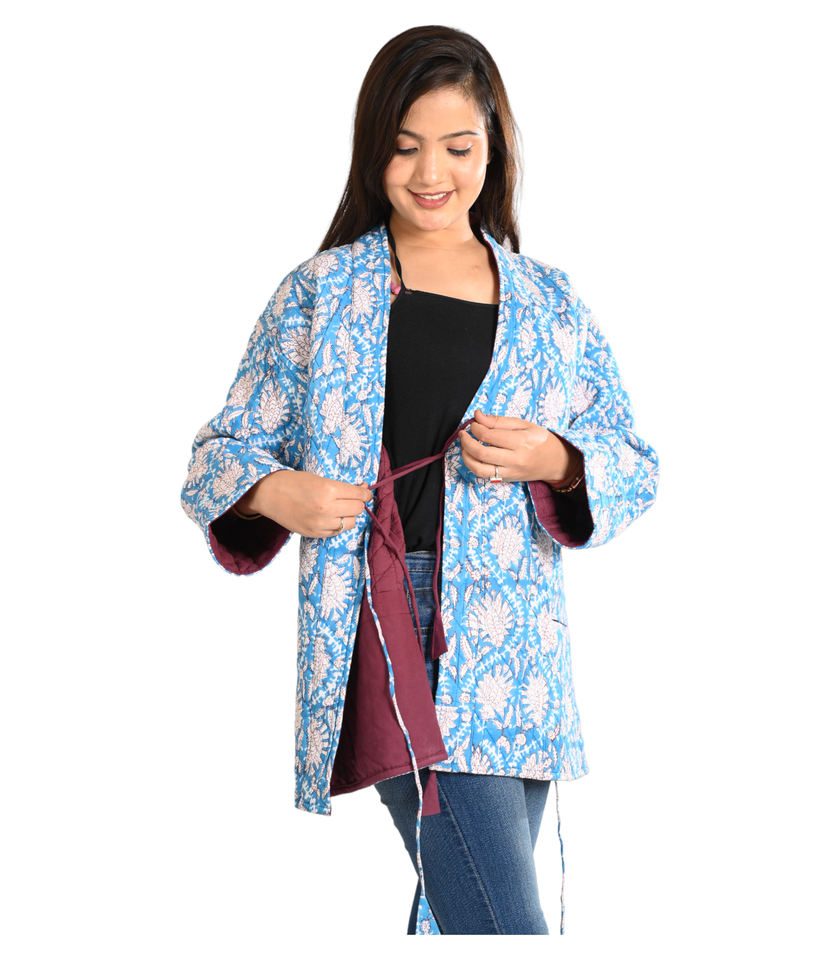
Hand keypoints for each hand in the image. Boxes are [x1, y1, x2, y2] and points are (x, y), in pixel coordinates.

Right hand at [235, 470, 372, 537]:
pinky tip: (330, 516)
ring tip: (340, 508)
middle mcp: (327, 509)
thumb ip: (341, 487)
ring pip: (350, 523)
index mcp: (329, 490)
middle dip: (358, 503)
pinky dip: (337, 524)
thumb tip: (363, 489)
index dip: (365, 493)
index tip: (365, 491)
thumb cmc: (294, 482)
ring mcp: (321, 524)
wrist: (269, 494)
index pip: (360, 495)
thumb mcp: (320, 479)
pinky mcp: (315, 534)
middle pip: (358, 509)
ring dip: (349, 515)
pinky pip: (337, 531)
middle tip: (352, 498)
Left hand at [458, 409, 582, 484]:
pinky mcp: (506, 480)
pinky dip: (473, 465)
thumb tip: (478, 416)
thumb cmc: (541, 440)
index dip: (475, 428)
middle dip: (466, 441)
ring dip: (466, 456)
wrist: (556, 462)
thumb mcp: (524, 424)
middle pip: (481, 452)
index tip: (473, 424)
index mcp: (521, 441)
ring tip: (465, 446)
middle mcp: (515, 459)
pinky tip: (473, 456)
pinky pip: (484, 476)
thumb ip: (499, 421)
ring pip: (479, 469)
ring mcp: (510, 472)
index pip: (489, 435)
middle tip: (463, 434)